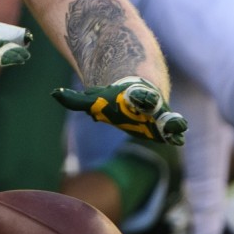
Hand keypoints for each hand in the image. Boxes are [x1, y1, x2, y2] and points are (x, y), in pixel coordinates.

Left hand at [52, 76, 186, 145]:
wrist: (138, 94)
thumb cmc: (114, 100)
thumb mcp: (94, 100)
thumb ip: (75, 100)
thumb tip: (54, 94)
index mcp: (131, 98)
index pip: (136, 96)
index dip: (138, 96)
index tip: (139, 95)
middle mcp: (146, 104)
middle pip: (156, 107)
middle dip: (158, 111)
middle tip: (168, 118)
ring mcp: (159, 115)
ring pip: (170, 120)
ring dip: (173, 126)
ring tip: (178, 135)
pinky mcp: (166, 128)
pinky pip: (173, 132)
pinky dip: (175, 135)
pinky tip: (178, 139)